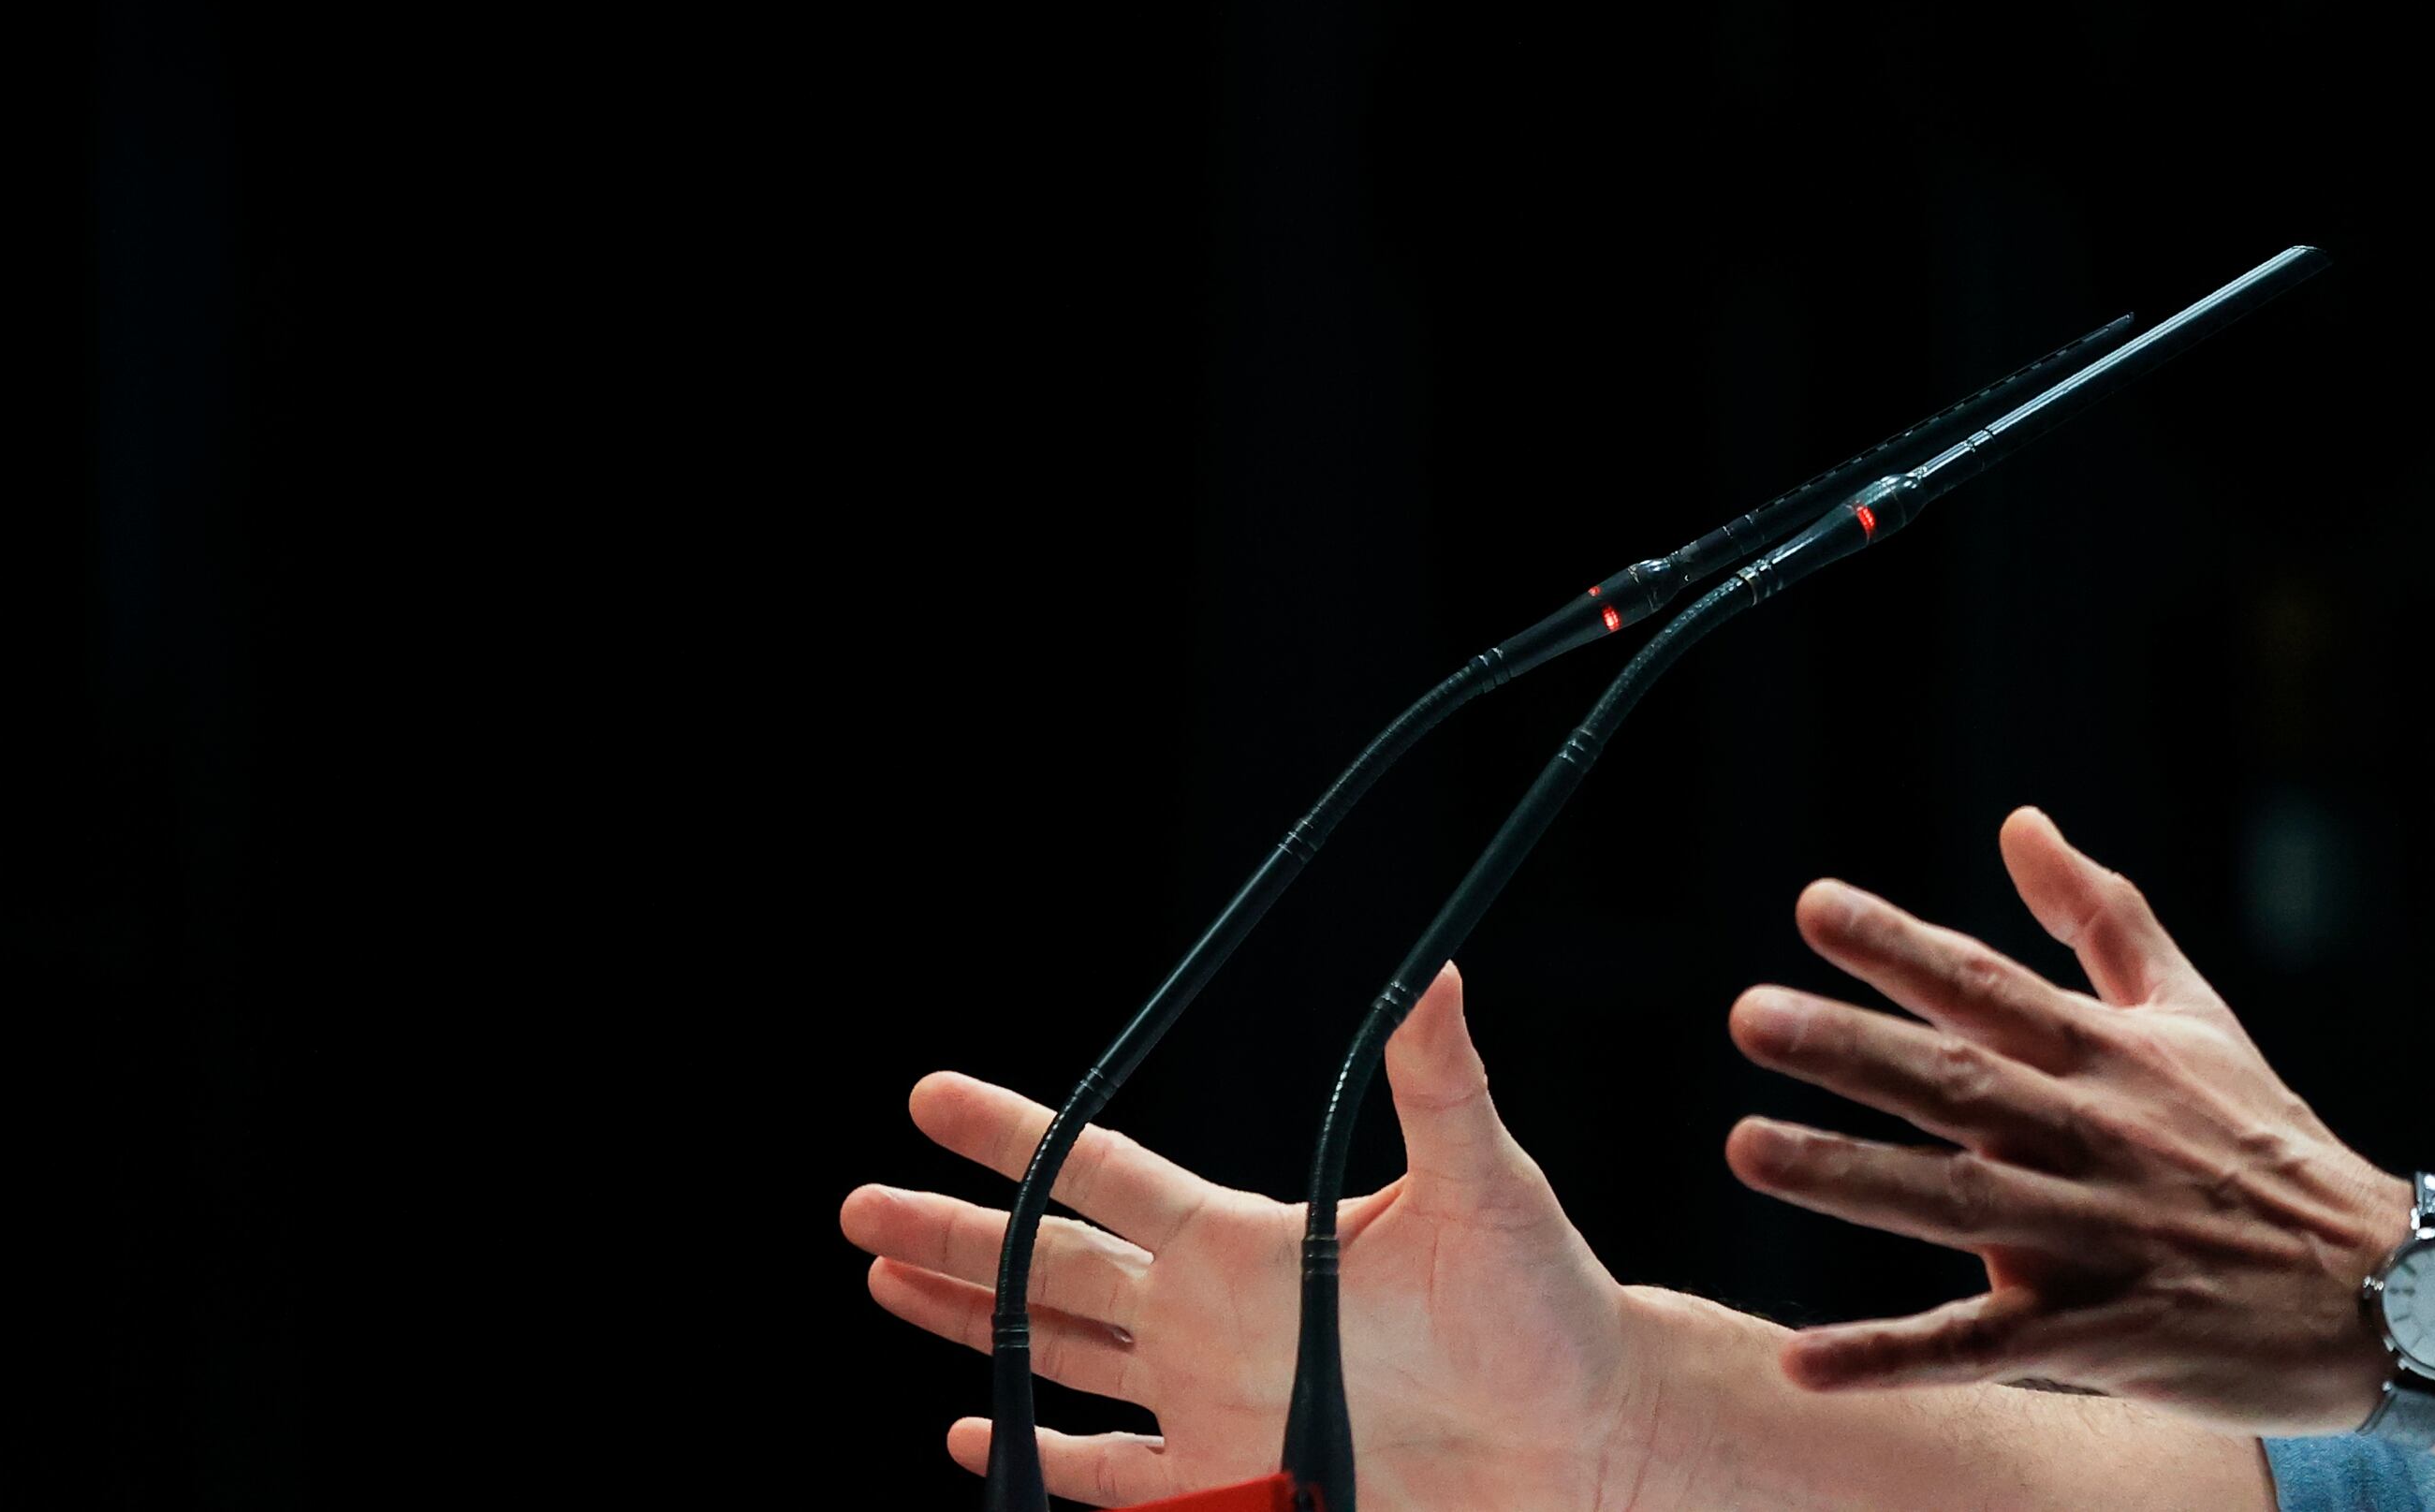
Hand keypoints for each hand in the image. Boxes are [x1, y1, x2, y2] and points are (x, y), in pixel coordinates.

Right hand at [841, 966, 1669, 1507]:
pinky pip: (1108, 1475)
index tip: (927, 1095)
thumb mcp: (1485, 1185)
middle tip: (856, 1205)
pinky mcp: (1234, 1481)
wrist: (1579, 1432)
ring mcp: (1213, 1397)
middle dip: (952, 1232)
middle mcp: (1211, 1312)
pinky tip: (973, 1433)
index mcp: (1247, 1238)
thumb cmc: (1544, 1304)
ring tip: (882, 1283)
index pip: (1102, 1174)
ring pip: (1057, 1356)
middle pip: (1048, 1266)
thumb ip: (1441, 1086)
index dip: (1016, 1134)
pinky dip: (1038, 1454)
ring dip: (969, 1323)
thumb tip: (1435, 973)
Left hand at [1720, 807, 2410, 1427]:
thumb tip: (2018, 821)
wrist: (2380, 1285)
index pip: (1987, 988)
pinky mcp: (2101, 1335)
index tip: (1811, 908)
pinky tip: (1805, 1361)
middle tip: (1752, 1016)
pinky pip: (1980, 1347)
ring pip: (1953, 1202)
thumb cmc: (2266, 1142)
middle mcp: (2091, 1136)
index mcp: (2108, 1056)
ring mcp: (2094, 1237)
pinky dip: (1891, 1356)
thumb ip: (2099, 917)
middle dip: (1851, 1048)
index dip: (1899, 947)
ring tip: (1747, 1147)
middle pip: (1956, 1083)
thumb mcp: (2192, 1014)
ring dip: (1849, 1176)